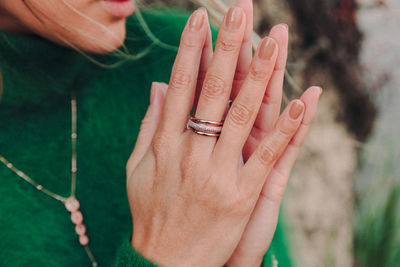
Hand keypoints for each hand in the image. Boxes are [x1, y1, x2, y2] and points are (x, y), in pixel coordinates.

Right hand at [126, 4, 319, 266]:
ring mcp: (219, 174)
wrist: (162, 264)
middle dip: (228, 47)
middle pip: (213, 90)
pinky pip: (268, 156)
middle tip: (241, 10)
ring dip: (260, 75)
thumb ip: (149, 124)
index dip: (191, 49)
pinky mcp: (243, 196)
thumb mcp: (138, 168)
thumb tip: (159, 85)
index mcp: (165, 144)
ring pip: (243, 115)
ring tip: (273, 39)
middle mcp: (191, 153)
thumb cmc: (150, 214)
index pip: (180, 85)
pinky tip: (302, 99)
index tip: (201, 18)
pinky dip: (286, 127)